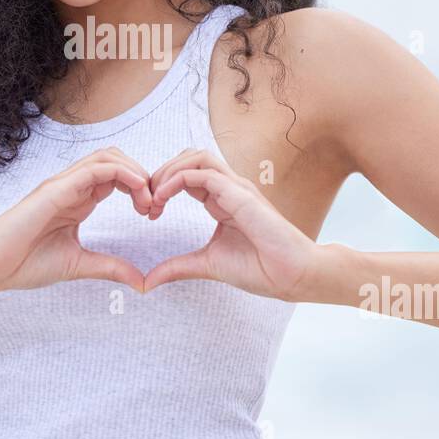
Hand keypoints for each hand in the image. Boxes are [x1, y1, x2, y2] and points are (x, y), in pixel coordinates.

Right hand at [0, 147, 151, 293]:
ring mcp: (63, 184)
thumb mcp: (78, 265)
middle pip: (116, 160)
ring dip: (135, 172)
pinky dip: (122, 173)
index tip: (152, 213)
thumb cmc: (23, 264)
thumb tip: (141, 282)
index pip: (116, 177)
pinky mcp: (56, 188)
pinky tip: (138, 190)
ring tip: (147, 199)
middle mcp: (71, 187)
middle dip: (143, 176)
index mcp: (77, 200)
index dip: (140, 189)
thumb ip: (110, 267)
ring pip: (108, 157)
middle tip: (154, 206)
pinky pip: (95, 168)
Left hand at [142, 148, 316, 300]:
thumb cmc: (260, 269)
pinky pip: (203, 173)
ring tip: (153, 195)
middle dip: (162, 171)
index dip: (163, 186)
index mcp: (222, 200)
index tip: (149, 212)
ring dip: (169, 170)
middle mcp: (229, 188)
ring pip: (197, 156)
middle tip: (145, 200)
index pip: (188, 175)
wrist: (292, 277)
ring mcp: (236, 188)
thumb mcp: (207, 265)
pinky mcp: (241, 194)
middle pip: (190, 157)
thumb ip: (177, 267)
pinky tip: (162, 199)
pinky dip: (177, 180)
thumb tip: (147, 282)